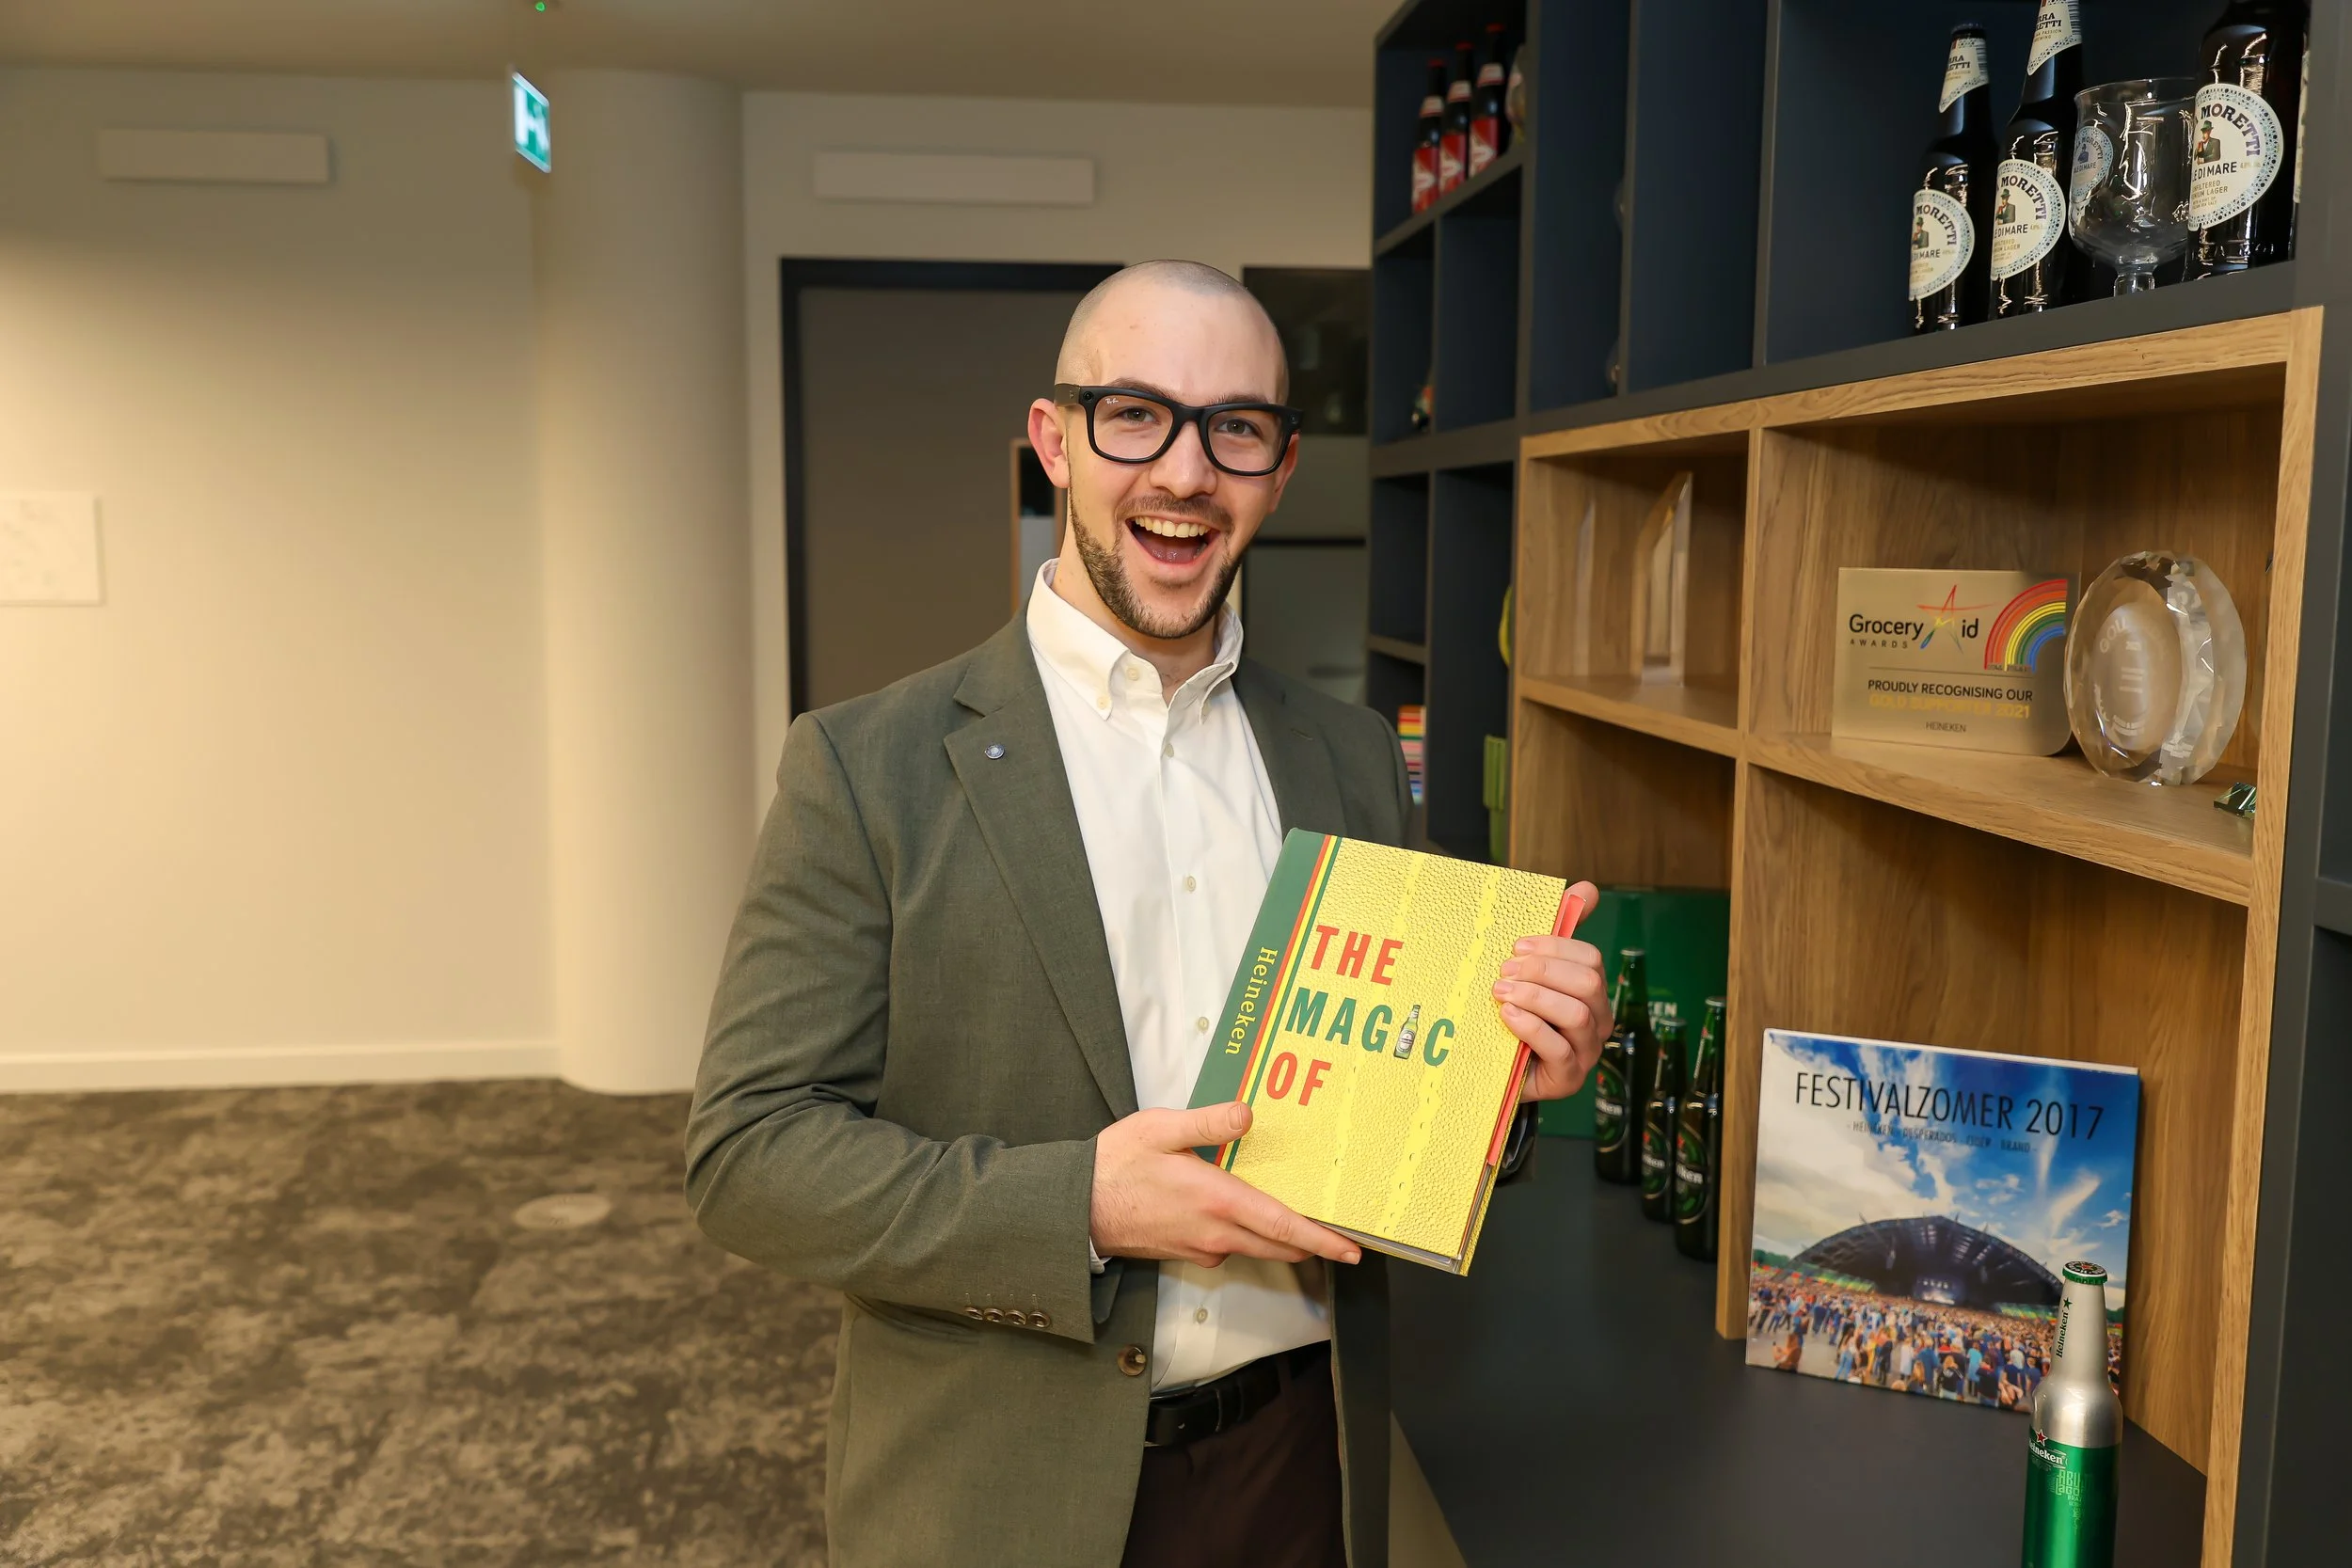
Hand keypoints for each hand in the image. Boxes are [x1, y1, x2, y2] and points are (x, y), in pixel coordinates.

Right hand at [1090, 1101, 1361, 1268]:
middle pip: (1278, 1246)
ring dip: (1283, 1242)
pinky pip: (1230, 1249)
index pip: (1282, 1226)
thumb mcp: (1160, 1128)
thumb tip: (1248, 1114)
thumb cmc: (1116, 1165)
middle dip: (1313, 1245)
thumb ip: (1208, 1122)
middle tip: (1342, 1238)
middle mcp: (1215, 1233)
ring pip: (1256, 1250)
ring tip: (1304, 1225)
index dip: (1321, 1238)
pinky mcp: (1186, 1254)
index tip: (1351, 1248)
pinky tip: (1246, 1216)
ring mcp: (1201, 1248)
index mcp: (1216, 1200)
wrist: (1076, 1208)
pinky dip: (1250, 1238)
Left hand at [1493, 879, 1610, 1101]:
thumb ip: (1558, 933)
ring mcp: (1586, 1052)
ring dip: (1535, 997)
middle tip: (1504, 972)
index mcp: (1592, 992)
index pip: (1589, 959)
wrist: (1496, 1070)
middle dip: (1543, 971)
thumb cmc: (1517, 1016)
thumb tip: (1587, 888)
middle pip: (1588, 984)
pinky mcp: (1568, 1078)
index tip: (1516, 945)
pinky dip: (1531, 1027)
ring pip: (1576, 1014)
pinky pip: (1559, 1048)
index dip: (1554, 947)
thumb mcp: (1532, 973)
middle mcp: (1597, 1021)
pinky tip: (1508, 1016)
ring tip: (1500, 993)